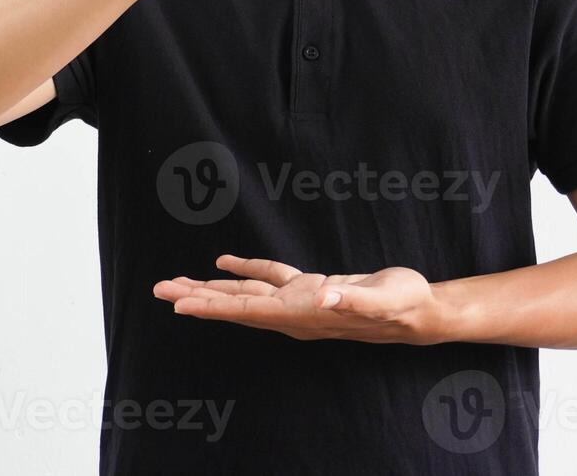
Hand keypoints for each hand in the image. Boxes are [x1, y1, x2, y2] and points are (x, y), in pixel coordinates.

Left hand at [152, 254, 442, 344]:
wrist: (418, 312)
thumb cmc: (402, 306)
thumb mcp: (382, 301)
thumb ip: (353, 300)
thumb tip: (325, 297)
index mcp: (302, 314)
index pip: (248, 310)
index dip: (213, 306)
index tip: (180, 304)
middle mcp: (292, 312)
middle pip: (235, 304)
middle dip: (197, 297)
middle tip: (159, 290)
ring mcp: (298, 301)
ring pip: (245, 292)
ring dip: (212, 287)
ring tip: (177, 283)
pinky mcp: (309, 288)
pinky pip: (268, 276)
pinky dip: (246, 268)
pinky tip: (225, 262)